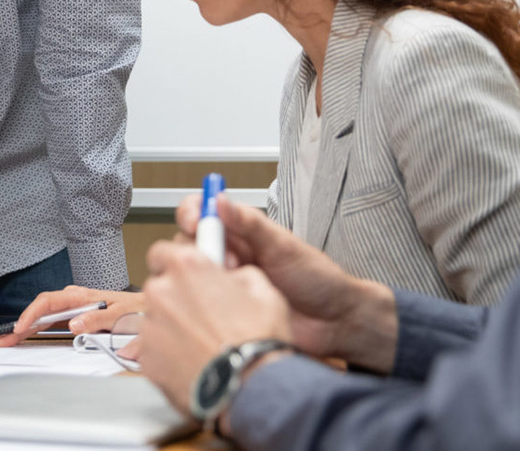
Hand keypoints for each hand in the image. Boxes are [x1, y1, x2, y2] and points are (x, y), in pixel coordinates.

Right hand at [0, 286, 142, 346]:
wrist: (147, 309)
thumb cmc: (136, 310)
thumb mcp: (120, 315)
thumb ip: (98, 319)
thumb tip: (73, 324)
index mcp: (81, 296)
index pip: (48, 302)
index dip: (32, 314)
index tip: (21, 327)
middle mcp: (74, 299)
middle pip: (40, 309)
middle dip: (20, 323)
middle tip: (2, 339)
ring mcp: (73, 307)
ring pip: (43, 316)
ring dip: (26, 328)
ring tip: (8, 340)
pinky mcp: (75, 316)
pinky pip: (51, 321)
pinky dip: (37, 328)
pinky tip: (26, 335)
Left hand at [138, 240, 291, 416]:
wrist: (251, 390)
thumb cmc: (258, 341)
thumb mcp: (263, 291)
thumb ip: (238, 274)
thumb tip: (232, 275)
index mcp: (186, 267)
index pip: (162, 251)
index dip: (174, 263)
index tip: (184, 274)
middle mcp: (162, 290)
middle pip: (159, 286)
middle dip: (176, 297)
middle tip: (202, 316)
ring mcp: (150, 324)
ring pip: (156, 319)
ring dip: (173, 326)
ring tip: (202, 344)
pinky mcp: (147, 356)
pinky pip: (154, 348)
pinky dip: (169, 353)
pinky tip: (194, 362)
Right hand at [176, 196, 397, 371]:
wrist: (335, 321)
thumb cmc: (316, 278)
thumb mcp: (283, 246)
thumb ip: (251, 223)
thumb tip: (220, 200)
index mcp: (240, 231)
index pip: (201, 211)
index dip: (191, 213)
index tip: (195, 222)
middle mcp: (228, 253)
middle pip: (188, 242)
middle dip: (200, 250)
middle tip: (227, 263)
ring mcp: (225, 282)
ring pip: (191, 272)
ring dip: (205, 277)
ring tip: (233, 287)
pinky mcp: (225, 309)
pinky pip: (201, 301)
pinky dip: (207, 300)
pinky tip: (230, 307)